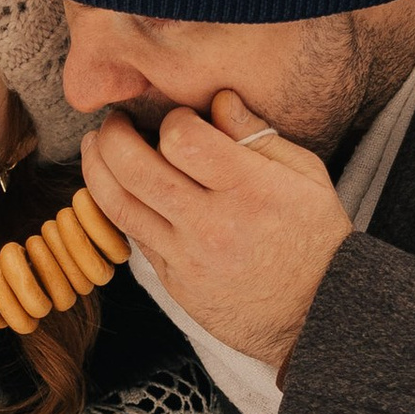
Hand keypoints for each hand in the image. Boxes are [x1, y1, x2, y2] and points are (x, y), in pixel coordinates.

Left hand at [82, 91, 352, 371]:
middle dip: (114, 134)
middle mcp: (213, 223)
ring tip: (96, 146)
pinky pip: (131, 236)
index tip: (182, 119)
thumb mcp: (307, 176)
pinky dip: (116, 205)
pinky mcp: (173, 281)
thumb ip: (259, 135)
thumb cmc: (316, 238)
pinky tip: (116, 186)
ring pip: (119, 204)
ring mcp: (187, 256)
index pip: (184, 140)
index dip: (174, 118)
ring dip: (95, 167)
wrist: (318, 314)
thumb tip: (219, 99)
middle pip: (135, 168)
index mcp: (250, 190)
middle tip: (115, 120)